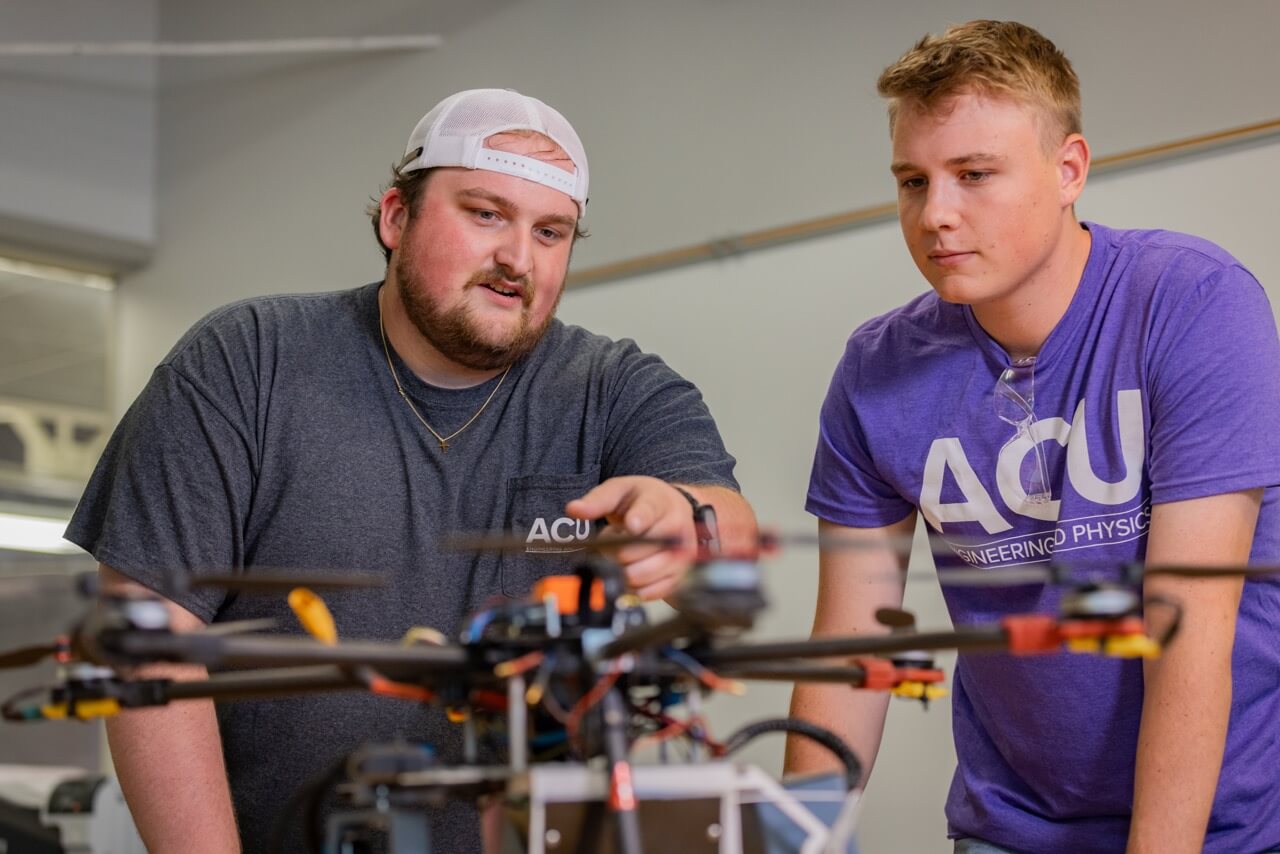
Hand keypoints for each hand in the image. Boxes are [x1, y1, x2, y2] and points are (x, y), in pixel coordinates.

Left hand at [565, 476, 698, 599]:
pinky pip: (651, 591)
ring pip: (644, 574)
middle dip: (617, 551)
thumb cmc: (643, 500)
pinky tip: (631, 571)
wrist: (672, 510)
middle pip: (641, 549)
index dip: (639, 520)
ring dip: (624, 570)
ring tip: (623, 555)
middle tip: (612, 543)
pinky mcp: (678, 576)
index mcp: (660, 502)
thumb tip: (574, 509)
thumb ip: (598, 500)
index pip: (650, 512)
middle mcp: (676, 529)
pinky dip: (635, 586)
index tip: (632, 526)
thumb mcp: (621, 490)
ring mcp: (680, 555)